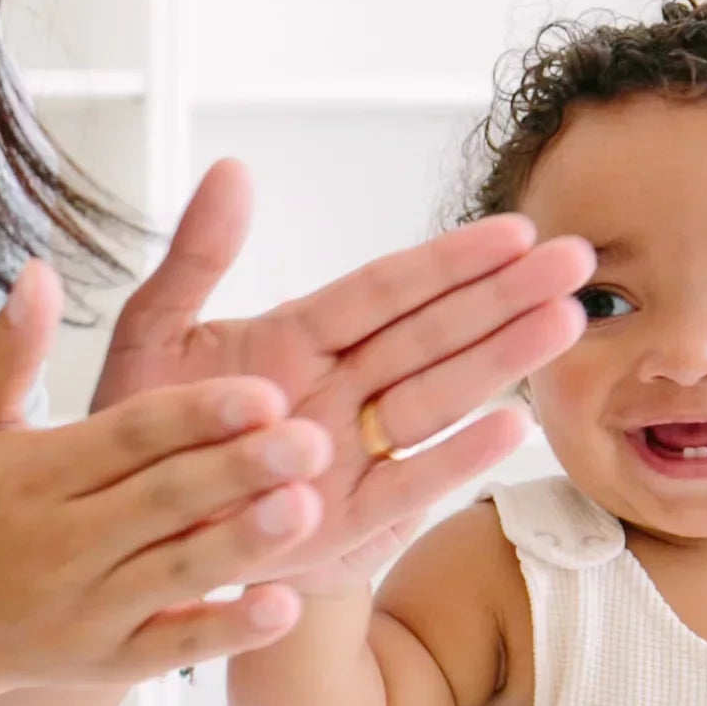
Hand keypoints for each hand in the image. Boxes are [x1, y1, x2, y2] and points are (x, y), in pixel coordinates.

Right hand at [0, 260, 331, 692]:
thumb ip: (9, 349)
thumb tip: (38, 270)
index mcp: (40, 474)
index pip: (129, 437)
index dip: (195, 414)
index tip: (264, 391)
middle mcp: (65, 540)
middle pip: (164, 499)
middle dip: (238, 471)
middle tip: (312, 440)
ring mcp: (91, 607)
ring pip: (176, 571)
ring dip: (243, 545)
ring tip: (309, 511)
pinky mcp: (110, 660)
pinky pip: (173, 647)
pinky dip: (226, 632)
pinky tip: (284, 607)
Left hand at [91, 159, 590, 584]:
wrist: (132, 537)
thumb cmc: (145, 436)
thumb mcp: (151, 338)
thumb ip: (193, 259)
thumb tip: (231, 168)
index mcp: (295, 338)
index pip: (384, 289)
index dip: (448, 261)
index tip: (514, 231)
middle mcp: (337, 390)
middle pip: (431, 334)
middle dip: (503, 298)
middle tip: (574, 259)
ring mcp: (349, 453)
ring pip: (437, 397)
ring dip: (501, 361)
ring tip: (563, 321)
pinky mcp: (347, 520)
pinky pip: (409, 483)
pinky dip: (457, 458)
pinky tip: (511, 424)